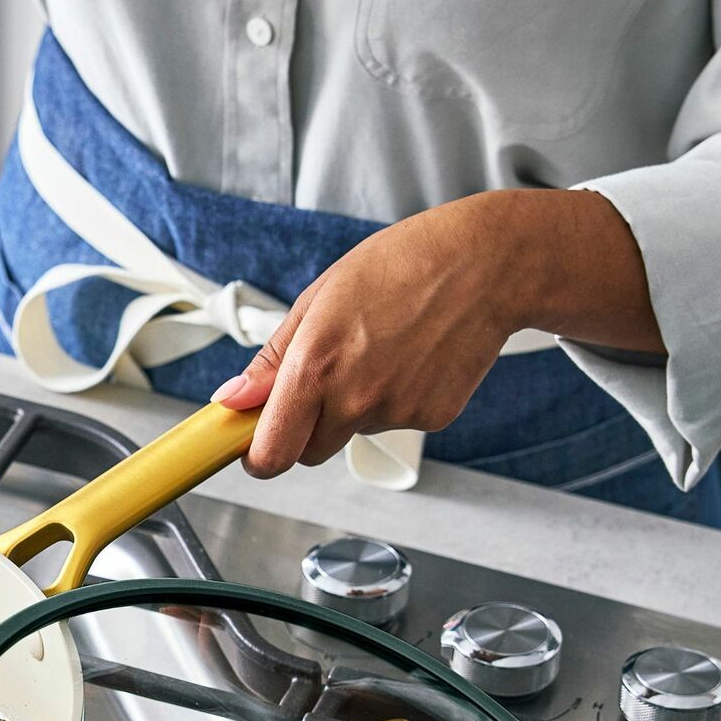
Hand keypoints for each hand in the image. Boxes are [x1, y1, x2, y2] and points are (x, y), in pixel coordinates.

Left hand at [212, 188, 661, 475]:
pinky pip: (395, 422)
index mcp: (316, 366)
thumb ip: (272, 360)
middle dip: (305, 428)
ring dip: (355, 406)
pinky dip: (396, 399)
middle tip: (324, 379)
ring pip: (353, 433)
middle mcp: (354, 398)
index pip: (272, 453)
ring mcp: (396, 412)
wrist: (487, 264)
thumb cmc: (401, 266)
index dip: (257, 457)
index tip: (252, 448)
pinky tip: (412, 357)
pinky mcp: (432, 418)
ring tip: (382, 349)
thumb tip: (232, 400)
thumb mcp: (319, 299)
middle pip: (309, 451)